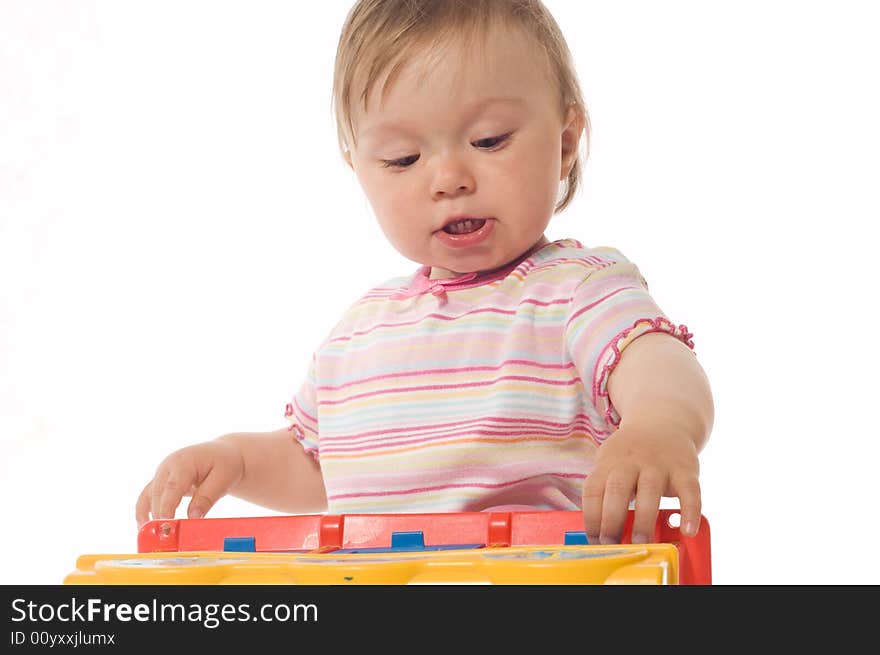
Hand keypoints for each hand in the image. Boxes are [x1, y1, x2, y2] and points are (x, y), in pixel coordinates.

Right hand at [135, 439, 244, 527]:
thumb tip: (192, 517)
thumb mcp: (223, 478)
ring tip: (151, 537)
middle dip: (159, 516)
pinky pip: (147, 496)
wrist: (223, 453)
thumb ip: (207, 497)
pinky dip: (144, 511)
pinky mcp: (161, 480)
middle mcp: (169, 466)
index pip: (172, 488)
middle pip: (158, 493)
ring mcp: (162, 473)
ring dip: (147, 516)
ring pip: (149, 496)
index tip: (166, 527)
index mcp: (185, 462)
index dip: (167, 508)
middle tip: (164, 538)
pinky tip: (144, 526)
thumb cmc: (225, 464)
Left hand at [581, 423, 700, 544]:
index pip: (593, 490)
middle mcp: (632, 461)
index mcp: (608, 461)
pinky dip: (690, 512)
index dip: (591, 517)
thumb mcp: (610, 462)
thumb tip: (597, 533)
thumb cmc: (631, 454)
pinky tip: (687, 531)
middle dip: (612, 520)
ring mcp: (659, 464)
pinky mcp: (685, 469)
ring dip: (644, 520)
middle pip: (617, 489)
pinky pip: (690, 491)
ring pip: (650, 491)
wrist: (664, 422)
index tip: (593, 541)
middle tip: (611, 544)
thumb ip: (604, 490)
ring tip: (642, 545)